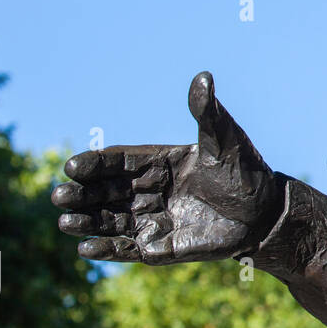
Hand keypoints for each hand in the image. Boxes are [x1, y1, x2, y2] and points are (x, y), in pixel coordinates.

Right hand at [54, 72, 280, 263]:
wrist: (265, 212)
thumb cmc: (244, 172)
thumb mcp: (226, 140)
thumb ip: (209, 114)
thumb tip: (203, 78)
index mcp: (159, 162)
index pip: (119, 161)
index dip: (96, 164)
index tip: (74, 166)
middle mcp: (149, 190)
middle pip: (106, 191)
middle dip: (82, 194)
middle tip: (61, 195)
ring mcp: (152, 219)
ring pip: (110, 220)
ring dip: (87, 222)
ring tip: (65, 222)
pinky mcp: (160, 247)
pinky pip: (127, 249)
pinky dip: (106, 250)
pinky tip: (85, 249)